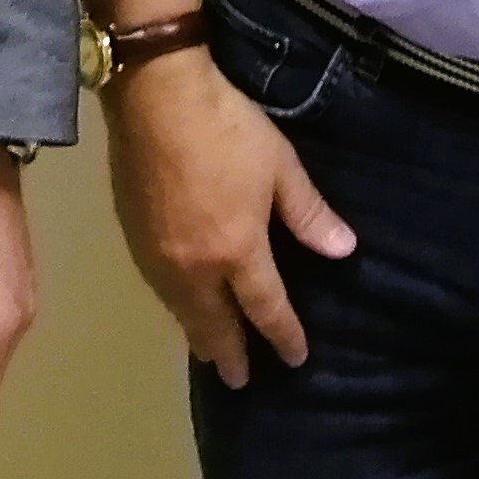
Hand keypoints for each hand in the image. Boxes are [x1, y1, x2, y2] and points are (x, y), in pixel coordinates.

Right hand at [105, 51, 355, 389]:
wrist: (156, 97)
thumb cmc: (227, 128)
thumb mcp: (280, 166)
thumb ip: (309, 214)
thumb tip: (345, 251)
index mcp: (236, 251)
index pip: (265, 308)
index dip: (284, 336)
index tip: (296, 358)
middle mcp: (194, 267)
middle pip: (215, 324)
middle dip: (231, 354)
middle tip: (241, 381)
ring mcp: (158, 257)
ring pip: (182, 312)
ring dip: (198, 336)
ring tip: (209, 352)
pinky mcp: (133, 238)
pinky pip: (159, 291)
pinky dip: (176, 308)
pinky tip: (180, 305)